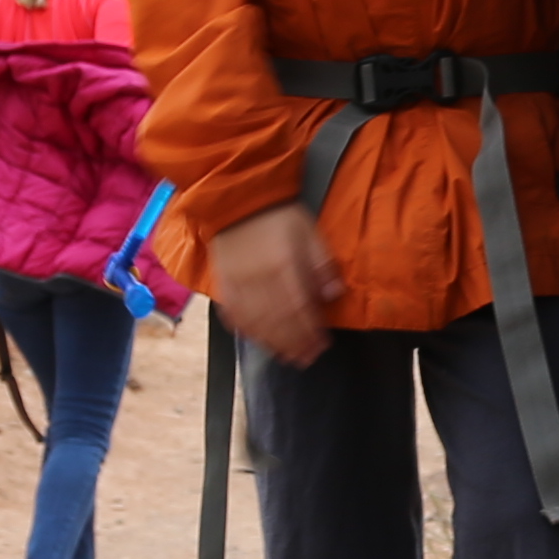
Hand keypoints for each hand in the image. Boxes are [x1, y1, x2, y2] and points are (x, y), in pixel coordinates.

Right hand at [206, 205, 342, 365]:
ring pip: (257, 323)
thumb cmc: (278, 216)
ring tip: (288, 357)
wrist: (238, 199)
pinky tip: (258, 339)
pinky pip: (234, 314)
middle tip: (307, 358)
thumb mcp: (309, 232)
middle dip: (295, 343)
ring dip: (274, 343)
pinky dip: (247, 330)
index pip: (299, 308)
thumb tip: (334, 294)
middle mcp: (259, 280)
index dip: (311, 331)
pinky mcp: (223, 284)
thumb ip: (323, 264)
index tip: (322, 345)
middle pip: (279, 321)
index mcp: (283, 266)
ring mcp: (238, 284)